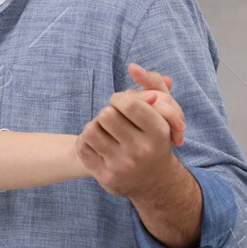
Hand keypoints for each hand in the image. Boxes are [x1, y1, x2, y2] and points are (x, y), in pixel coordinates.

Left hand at [78, 62, 185, 196]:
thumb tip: (132, 66)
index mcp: (158, 132)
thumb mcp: (163, 111)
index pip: (128, 103)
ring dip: (95, 126)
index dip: (119, 98)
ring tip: (105, 131)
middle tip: (113, 118)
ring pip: (91, 129)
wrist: (154, 181)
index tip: (121, 104)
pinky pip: (82, 146)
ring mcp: (122, 165)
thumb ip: (152, 83)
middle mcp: (141, 150)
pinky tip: (99, 144)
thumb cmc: (155, 138)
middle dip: (108, 112)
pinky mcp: (105, 176)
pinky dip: (87, 141)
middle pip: (106, 114)